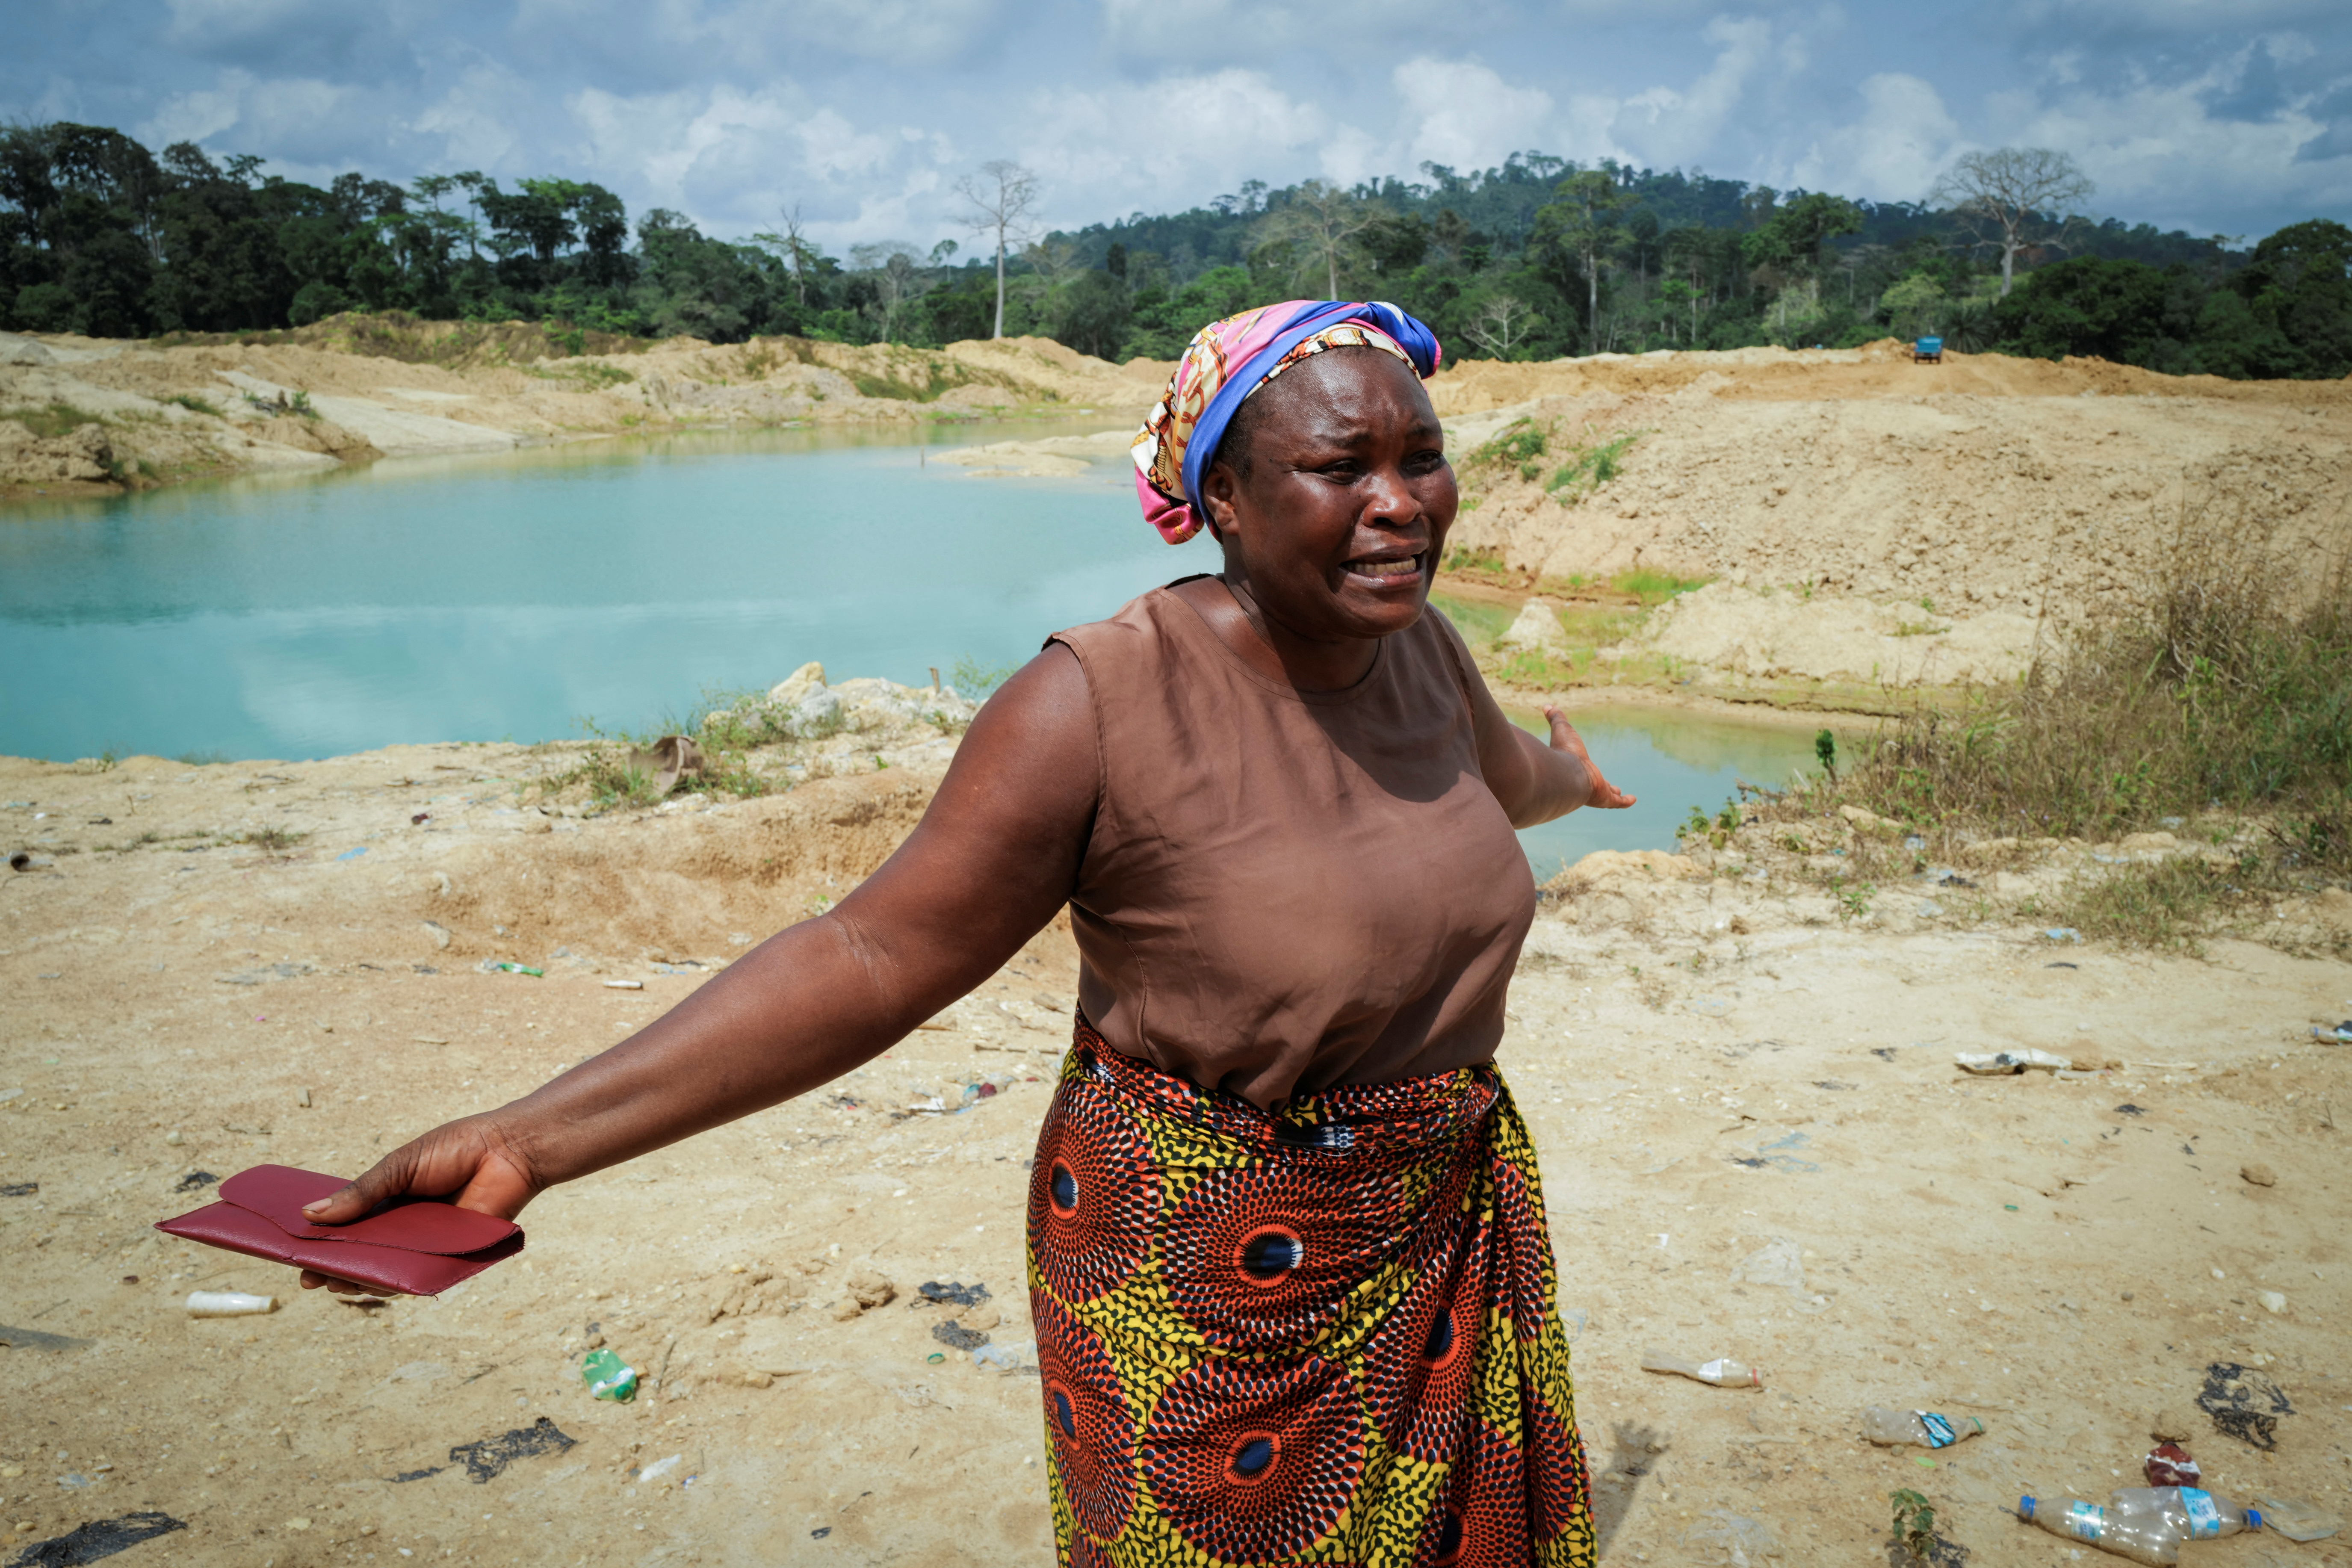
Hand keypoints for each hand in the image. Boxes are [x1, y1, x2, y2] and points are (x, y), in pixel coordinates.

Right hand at [294, 1114, 542, 1296]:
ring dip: (359, 1280)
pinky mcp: (448, 1257)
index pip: (348, 1228)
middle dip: (334, 1269)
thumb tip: (310, 1214)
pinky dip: (395, 1281)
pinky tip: (373, 1283)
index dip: (321, 1241)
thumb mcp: (399, 1167)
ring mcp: (425, 1244)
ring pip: (386, 1270)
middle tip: (308, 1277)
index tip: (291, 1252)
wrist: (507, 1150)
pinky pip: (417, 1276)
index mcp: (388, 1202)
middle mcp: (404, 1227)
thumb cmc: (456, 1149)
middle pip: (362, 1255)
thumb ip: (361, 1193)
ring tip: (335, 1282)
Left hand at [1544, 706, 1636, 809]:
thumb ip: (1556, 719)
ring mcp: (1594, 793)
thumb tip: (1547, 706)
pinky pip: (1617, 803)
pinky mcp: (1604, 799)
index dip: (1587, 769)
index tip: (1589, 767)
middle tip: (1609, 787)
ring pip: (1607, 795)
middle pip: (1595, 786)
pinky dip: (1625, 801)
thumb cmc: (1563, 752)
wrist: (1565, 774)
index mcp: (1575, 769)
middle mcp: (1584, 783)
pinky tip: (1633, 799)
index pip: (1582, 770)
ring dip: (1614, 795)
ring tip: (1619, 794)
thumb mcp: (1562, 730)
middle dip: (1603, 786)